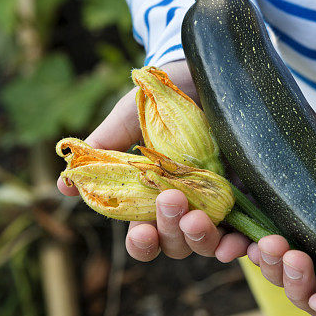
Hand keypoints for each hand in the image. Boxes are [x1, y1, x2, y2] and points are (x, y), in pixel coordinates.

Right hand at [56, 60, 249, 262]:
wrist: (203, 70)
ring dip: (203, 239)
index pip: (147, 238)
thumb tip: (63, 186)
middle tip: (171, 201)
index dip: (143, 245)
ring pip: (211, 241)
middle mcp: (189, 207)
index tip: (140, 233)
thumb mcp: (128, 121)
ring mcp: (221, 203)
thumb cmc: (161, 100)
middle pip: (178, 244)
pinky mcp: (252, 193)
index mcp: (156, 199)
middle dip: (172, 232)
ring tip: (199, 219)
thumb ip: (102, 150)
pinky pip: (250, 230)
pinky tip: (241, 242)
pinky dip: (244, 242)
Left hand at [246, 81, 315, 315]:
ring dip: (267, 264)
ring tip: (263, 243)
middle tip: (288, 255)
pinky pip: (254, 230)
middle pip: (308, 289)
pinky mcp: (278, 202)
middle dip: (294, 283)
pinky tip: (229, 237)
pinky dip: (239, 240)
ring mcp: (304, 228)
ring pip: (277, 265)